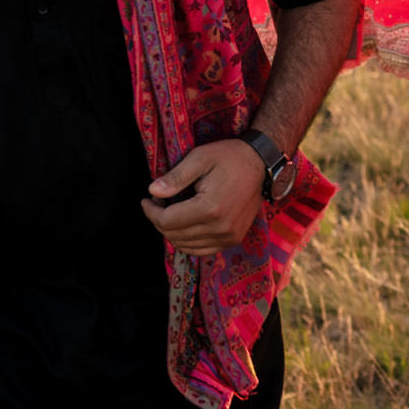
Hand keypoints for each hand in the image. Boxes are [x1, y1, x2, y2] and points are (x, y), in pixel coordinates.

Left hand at [143, 139, 266, 255]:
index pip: (168, 221)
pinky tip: (183, 227)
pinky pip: (202, 250)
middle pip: (175, 235)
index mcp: (210, 208)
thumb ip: (176, 177)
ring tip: (169, 214)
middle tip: (156, 203)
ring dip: (171, 232)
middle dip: (159, 221)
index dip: (151, 211)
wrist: (261, 163)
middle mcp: (220, 228)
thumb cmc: (230, 157)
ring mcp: (229, 236)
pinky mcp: (233, 239)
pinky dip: (187, 242)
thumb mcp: (200, 158)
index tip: (147, 199)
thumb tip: (152, 191)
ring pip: (186, 246)